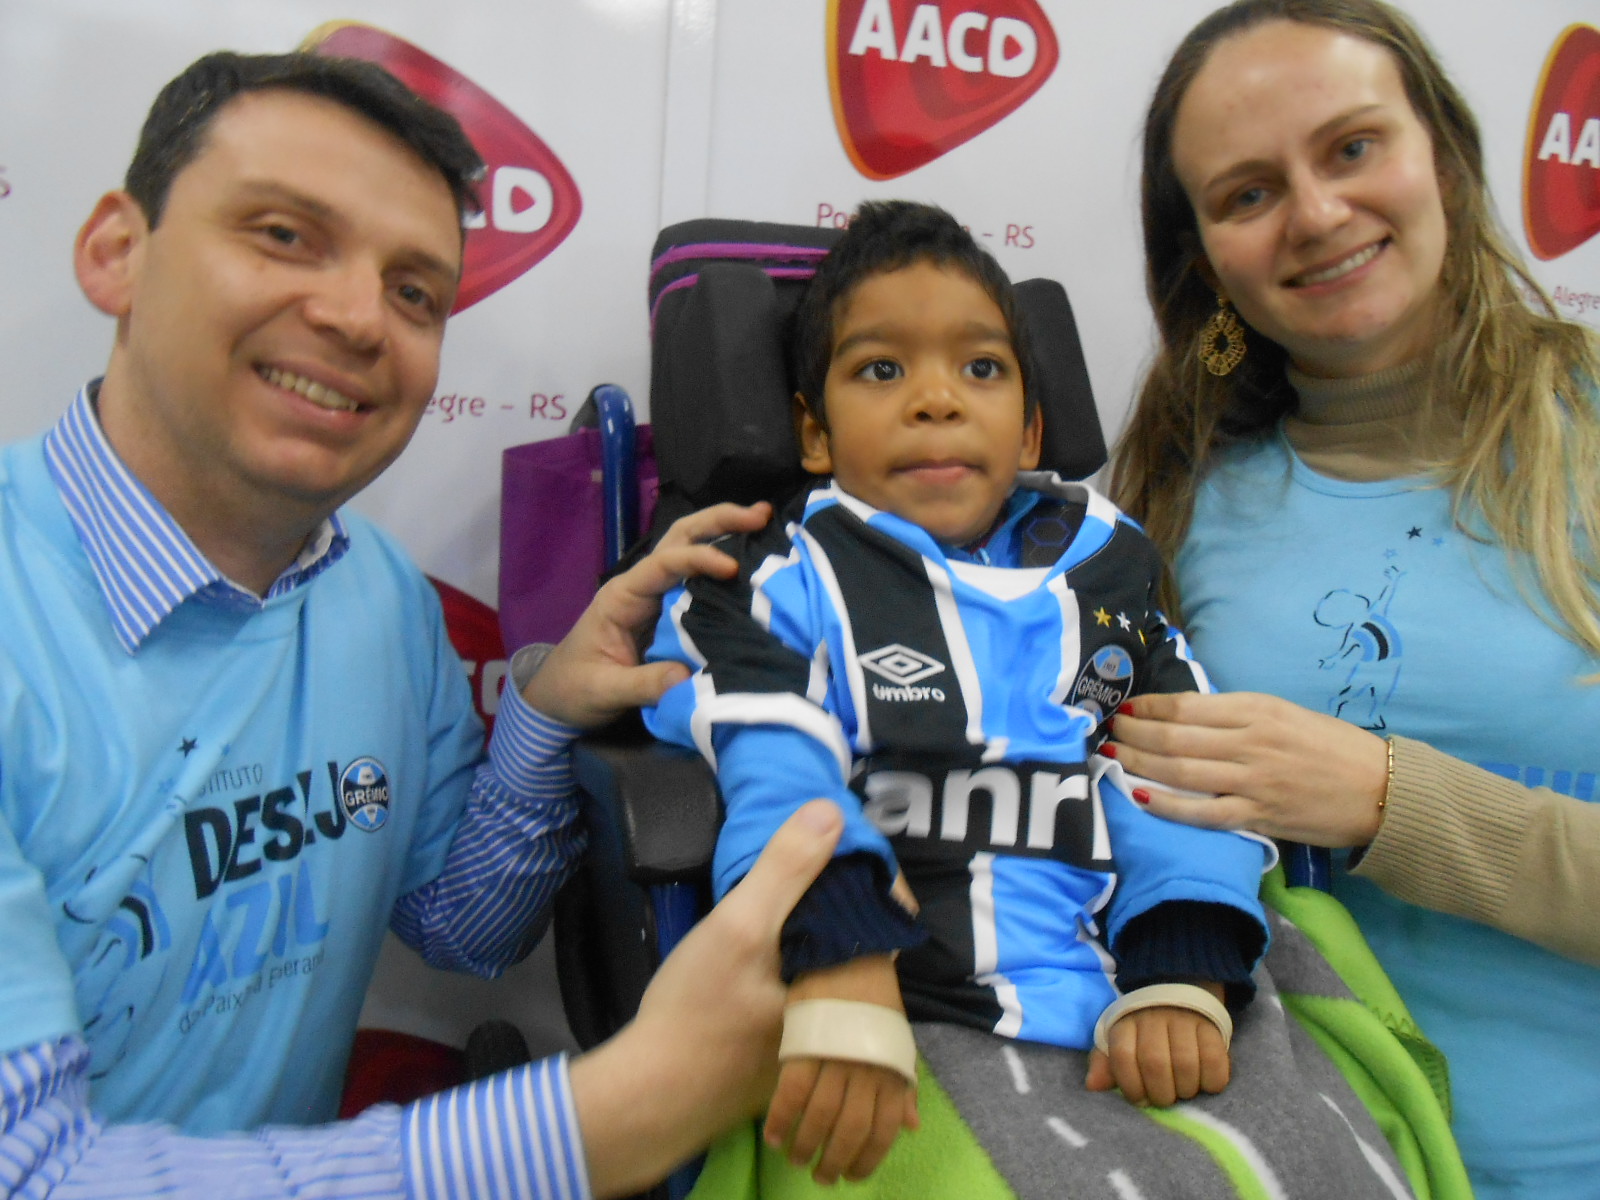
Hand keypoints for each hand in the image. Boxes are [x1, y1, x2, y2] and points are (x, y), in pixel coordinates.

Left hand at [522, 500, 769, 727]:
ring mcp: (656, 597)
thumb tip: (687, 677)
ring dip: (725, 532)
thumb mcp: (603, 691)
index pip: (664, 564)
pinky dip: (725, 566)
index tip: (732, 569)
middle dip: (719, 521)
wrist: (558, 699)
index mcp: (622, 596)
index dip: (699, 559)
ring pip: (690, 550)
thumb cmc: (574, 689)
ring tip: (765, 523)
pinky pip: (700, 582)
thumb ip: (642, 685)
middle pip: (680, 537)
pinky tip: (754, 565)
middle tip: (760, 514)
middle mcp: (641, 586)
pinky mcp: (669, 613)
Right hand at [569, 799, 842, 1198]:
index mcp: (847, 982)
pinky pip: (812, 993)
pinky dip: (800, 962)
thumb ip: (786, 870)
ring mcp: (821, 1038)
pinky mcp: (793, 1052)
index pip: (882, 914)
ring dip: (820, 929)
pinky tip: (774, 945)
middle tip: (814, 861)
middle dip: (843, 899)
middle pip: (859, 939)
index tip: (844, 844)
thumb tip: (832, 811)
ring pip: (834, 965)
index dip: (868, 874)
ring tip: (792, 895)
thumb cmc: (696, 1010)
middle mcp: (845, 1015)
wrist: (652, 1094)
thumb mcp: (739, 926)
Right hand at [765, 955, 919, 1183]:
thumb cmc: (876, 998)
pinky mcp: (804, 1043)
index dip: (867, 1160)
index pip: (883, 1131)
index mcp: (893, 1071)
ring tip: (795, 1159)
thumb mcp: (898, 1041)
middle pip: (849, 1130)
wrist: (851, 950)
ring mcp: (835, 1057)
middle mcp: (867, 1069)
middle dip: (833, 1161)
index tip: (852, 1176)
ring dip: (805, 1145)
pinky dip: (780, 1119)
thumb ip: (903, 1085)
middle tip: (820, 1176)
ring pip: (819, 1117)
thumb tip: (910, 1128)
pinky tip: (773, 1136)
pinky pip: (790, 1092)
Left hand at [1084, 994, 1230, 1106]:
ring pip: (1185, 1063)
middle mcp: (1153, 1018)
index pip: (1123, 1056)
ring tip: (1184, 1091)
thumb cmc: (1144, 1030)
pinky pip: (1215, 1059)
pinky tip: (1206, 1084)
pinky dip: (1212, 1080)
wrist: (1178, 990)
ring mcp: (1184, 1019)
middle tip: (1165, 1099)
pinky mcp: (1211, 1026)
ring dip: (1186, 1088)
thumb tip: (1093, 1085)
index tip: (1140, 1099)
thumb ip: (1105, 1065)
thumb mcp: (1119, 1042)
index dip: (1131, 1086)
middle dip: (1160, 1093)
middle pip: (1154, 1063)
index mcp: (1125, 1023)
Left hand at [1108, 691, 1387, 846]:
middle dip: (1133, 734)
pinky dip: (1168, 805)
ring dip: (1138, 764)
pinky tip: (1140, 797)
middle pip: (1174, 737)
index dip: (1148, 708)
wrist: (1382, 789)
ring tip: (1111, 757)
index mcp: (1257, 709)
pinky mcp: (1259, 816)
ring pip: (1181, 770)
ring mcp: (1253, 780)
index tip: (1124, 708)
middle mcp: (1250, 740)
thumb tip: (1186, 716)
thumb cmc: (1333, 748)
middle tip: (1104, 732)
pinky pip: (1203, 811)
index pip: (1187, 706)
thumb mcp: (1286, 714)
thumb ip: (1239, 715)